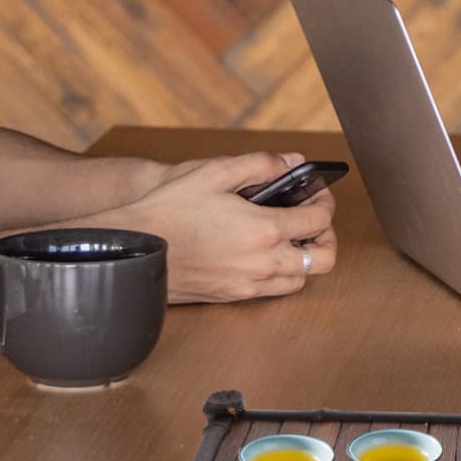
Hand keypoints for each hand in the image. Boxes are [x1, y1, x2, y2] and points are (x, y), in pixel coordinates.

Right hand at [124, 151, 337, 302]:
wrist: (132, 247)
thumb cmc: (169, 208)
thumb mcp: (216, 171)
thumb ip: (261, 164)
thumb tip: (291, 163)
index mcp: (264, 230)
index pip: (319, 220)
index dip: (325, 201)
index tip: (317, 192)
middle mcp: (262, 263)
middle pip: (324, 259)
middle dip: (327, 237)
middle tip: (313, 219)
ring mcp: (247, 285)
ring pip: (300, 280)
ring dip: (305, 258)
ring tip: (291, 236)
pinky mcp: (231, 297)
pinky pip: (273, 291)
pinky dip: (281, 273)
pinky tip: (264, 253)